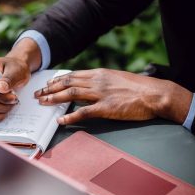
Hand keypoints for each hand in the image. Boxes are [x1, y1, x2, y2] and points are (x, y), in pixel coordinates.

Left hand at [34, 68, 192, 124]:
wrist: (156, 94)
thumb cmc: (141, 88)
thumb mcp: (119, 80)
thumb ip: (104, 83)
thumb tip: (91, 87)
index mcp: (101, 74)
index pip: (73, 75)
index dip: (58, 80)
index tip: (48, 84)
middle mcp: (98, 81)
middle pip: (68, 83)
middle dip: (50, 88)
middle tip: (38, 94)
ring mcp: (102, 94)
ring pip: (71, 94)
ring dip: (54, 98)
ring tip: (42, 103)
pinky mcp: (107, 108)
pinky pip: (84, 112)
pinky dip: (70, 115)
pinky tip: (61, 120)